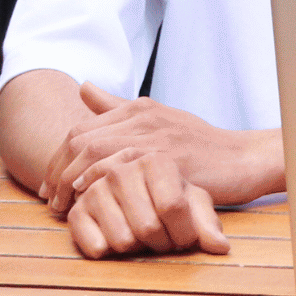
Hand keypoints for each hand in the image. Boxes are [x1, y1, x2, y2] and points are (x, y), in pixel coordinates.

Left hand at [42, 83, 276, 257]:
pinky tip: (91, 200)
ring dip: (70, 183)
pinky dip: (97, 185)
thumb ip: (118, 108)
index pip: (79, 131)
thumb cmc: (200, 146)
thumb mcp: (160, 120)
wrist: (243, 159)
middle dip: (57, 173)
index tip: (51, 187)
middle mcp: (143, 118)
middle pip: (80, 142)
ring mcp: (154, 137)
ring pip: (93, 154)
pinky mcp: (165, 159)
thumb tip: (84, 88)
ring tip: (65, 207)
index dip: (57, 160)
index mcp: (139, 108)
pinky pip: (118, 169)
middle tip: (52, 200)